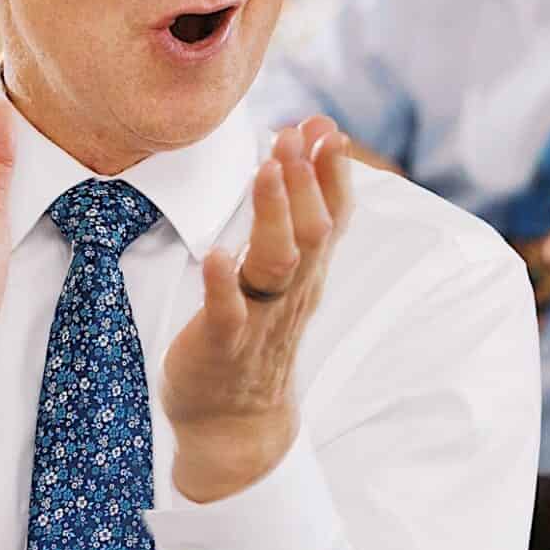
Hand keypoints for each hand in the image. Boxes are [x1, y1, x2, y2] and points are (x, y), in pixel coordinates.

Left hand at [160, 118, 352, 502]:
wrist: (234, 423)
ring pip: (277, 265)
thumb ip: (295, 216)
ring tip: (266, 171)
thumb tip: (307, 145)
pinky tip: (217, 253)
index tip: (324, 127)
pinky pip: (228, 313)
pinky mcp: (222, 344)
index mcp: (307, 274)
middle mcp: (291, 293)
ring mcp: (259, 319)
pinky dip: (223, 284)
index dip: (331, 173)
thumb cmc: (254, 334)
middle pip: (311, 233)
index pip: (332, 217)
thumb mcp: (285, 275)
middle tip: (294, 134)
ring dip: (274, 215)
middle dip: (305, 182)